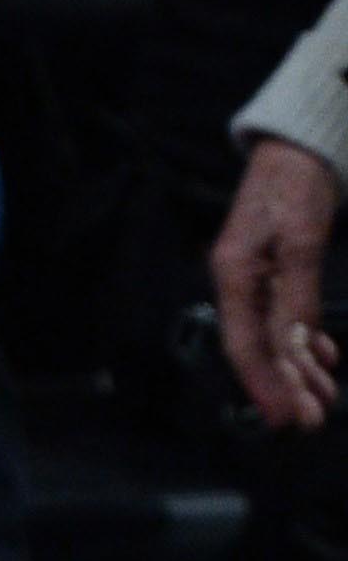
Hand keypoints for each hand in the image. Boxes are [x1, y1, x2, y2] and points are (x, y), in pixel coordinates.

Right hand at [213, 136, 341, 429]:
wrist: (298, 141)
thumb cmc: (295, 181)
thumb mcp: (300, 237)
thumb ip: (297, 294)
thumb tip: (295, 347)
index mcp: (234, 277)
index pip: (246, 345)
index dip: (266, 384)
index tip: (288, 417)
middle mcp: (240, 286)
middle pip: (261, 349)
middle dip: (289, 385)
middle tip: (314, 419)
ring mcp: (257, 280)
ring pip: (276, 337)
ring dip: (301, 369)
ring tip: (326, 397)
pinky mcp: (275, 272)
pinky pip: (287, 317)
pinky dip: (305, 340)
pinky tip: (322, 357)